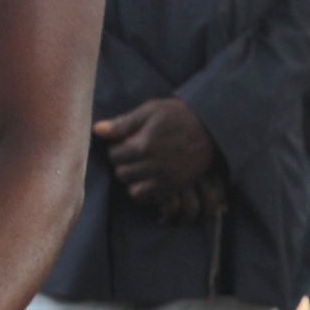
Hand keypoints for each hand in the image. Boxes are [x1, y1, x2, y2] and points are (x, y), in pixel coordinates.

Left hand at [95, 97, 221, 213]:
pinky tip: (147, 177)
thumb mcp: (151, 111)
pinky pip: (148, 198)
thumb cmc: (179, 115)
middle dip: (122, 162)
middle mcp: (154, 165)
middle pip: (121, 172)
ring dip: (132, 178)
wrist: (212, 130)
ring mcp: (165, 179)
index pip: (115, 154)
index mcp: (145, 145)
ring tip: (139, 165)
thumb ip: (124, 123)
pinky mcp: (174, 187)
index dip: (116, 147)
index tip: (123, 141)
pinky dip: (143, 190)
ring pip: (132, 188)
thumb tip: (97, 130)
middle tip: (131, 153)